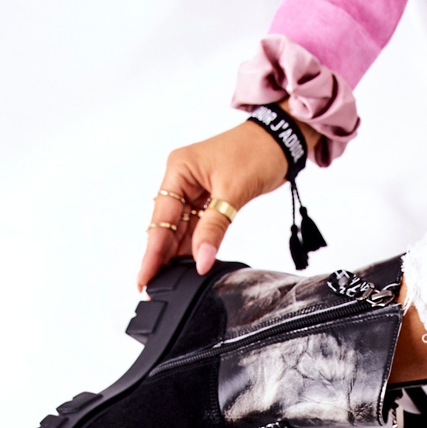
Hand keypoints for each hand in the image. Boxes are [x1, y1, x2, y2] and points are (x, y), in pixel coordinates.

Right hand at [137, 105, 320, 290]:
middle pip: (167, 226)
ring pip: (182, 229)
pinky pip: (197, 226)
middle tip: (153, 286)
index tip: (145, 276)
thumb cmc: (256, 151)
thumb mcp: (232, 191)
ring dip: (178, 254)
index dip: (153, 251)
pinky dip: (196, 244)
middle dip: (161, 257)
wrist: (281, 140)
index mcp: (178, 169)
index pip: (160, 218)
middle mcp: (181, 179)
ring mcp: (194, 190)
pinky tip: (191, 263)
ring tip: (170, 280)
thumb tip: (201, 260)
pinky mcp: (209, 198)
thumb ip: (214, 228)